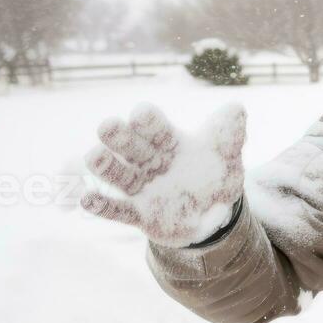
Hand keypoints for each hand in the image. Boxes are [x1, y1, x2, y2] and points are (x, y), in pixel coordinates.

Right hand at [80, 103, 245, 246]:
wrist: (214, 212)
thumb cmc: (215, 176)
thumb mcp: (227, 156)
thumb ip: (229, 134)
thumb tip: (236, 108)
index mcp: (170, 143)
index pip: (157, 129)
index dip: (150, 122)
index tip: (142, 113)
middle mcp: (150, 163)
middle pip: (132, 148)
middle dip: (120, 139)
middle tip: (107, 126)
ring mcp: (142, 188)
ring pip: (120, 176)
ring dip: (106, 167)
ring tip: (92, 157)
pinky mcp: (139, 214)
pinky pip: (118, 211)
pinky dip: (103, 206)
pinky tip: (86, 200)